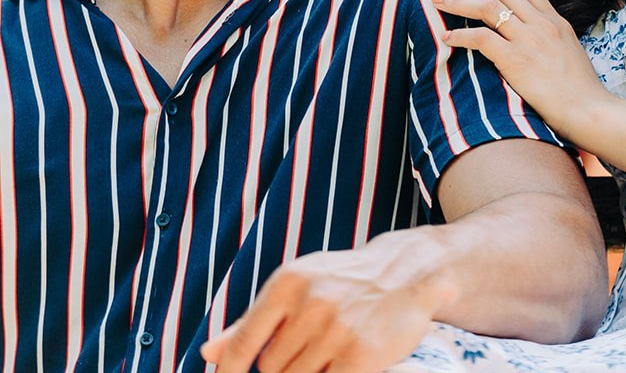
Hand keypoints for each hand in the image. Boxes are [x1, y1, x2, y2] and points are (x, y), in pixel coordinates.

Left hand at [200, 231, 451, 372]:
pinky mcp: (359, 357)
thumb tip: (207, 352)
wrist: (408, 272)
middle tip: (309, 350)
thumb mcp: (296, 288)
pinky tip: (337, 365)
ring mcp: (335, 331)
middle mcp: (309, 304)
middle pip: (271, 369)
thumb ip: (251, 322)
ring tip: (327, 354)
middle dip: (282, 368)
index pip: (242, 345)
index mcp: (287, 283)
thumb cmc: (343, 282)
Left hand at [431, 0, 607, 145]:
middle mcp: (543, 24)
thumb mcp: (570, 53)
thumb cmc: (581, 93)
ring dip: (458, 1)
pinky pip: (482, 39)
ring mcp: (530, 40)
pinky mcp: (517, 61)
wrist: (590, 112)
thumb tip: (530, 39)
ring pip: (488, 7)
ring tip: (436, 0)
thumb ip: (550, 39)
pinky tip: (447, 37)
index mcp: (556, 21)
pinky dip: (461, 34)